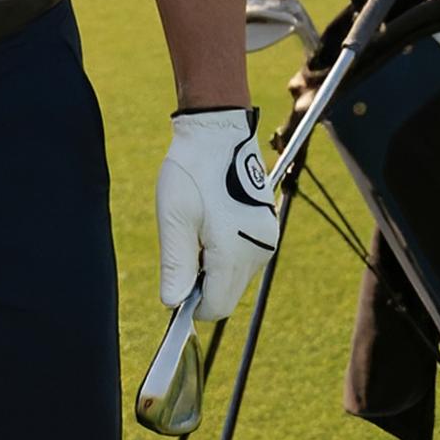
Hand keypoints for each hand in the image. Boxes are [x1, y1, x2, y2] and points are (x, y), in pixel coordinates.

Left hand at [157, 108, 278, 322]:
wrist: (218, 133)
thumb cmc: (192, 171)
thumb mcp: (174, 217)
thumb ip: (176, 264)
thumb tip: (172, 304)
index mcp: (235, 251)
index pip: (216, 306)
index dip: (192, 304)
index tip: (175, 281)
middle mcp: (258, 251)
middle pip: (227, 294)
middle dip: (202, 283)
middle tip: (184, 243)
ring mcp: (267, 240)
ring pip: (236, 278)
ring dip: (214, 267)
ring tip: (197, 227)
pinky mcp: (268, 230)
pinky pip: (245, 259)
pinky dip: (226, 254)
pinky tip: (211, 223)